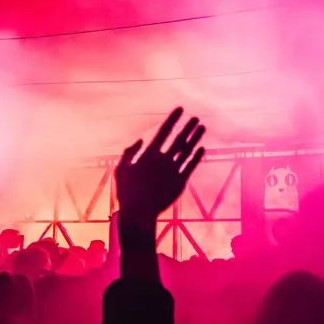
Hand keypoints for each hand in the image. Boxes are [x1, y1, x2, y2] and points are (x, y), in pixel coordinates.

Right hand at [115, 107, 204, 222]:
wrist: (139, 214)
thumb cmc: (127, 192)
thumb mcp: (121, 169)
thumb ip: (129, 153)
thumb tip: (140, 140)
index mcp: (149, 155)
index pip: (164, 131)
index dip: (173, 119)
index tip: (180, 109)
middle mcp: (163, 161)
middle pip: (180, 139)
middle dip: (188, 127)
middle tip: (196, 117)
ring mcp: (173, 172)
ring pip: (188, 150)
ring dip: (196, 138)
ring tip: (202, 127)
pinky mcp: (180, 183)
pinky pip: (191, 166)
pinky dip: (197, 156)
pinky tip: (202, 148)